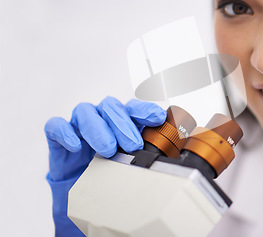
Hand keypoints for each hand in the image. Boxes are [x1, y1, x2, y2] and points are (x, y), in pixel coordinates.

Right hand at [44, 97, 165, 181]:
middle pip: (112, 108)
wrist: (80, 188)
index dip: (145, 110)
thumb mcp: (130, 161)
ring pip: (86, 112)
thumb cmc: (108, 168)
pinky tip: (76, 146)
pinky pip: (57, 125)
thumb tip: (171, 150)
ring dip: (98, 129)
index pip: (134, 108)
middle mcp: (101, 116)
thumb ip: (147, 151)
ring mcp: (79, 124)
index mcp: (122, 119)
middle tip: (133, 145)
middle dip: (124, 125)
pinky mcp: (58, 135)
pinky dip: (66, 133)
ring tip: (109, 150)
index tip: (158, 118)